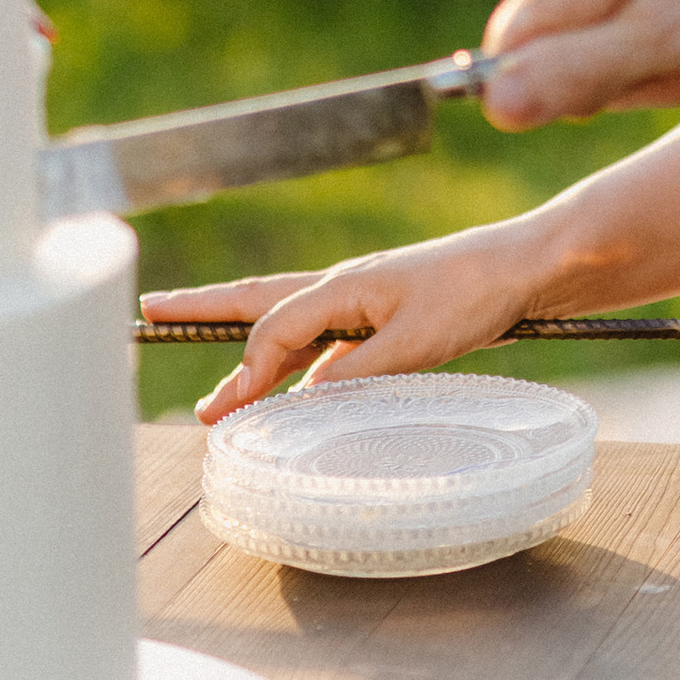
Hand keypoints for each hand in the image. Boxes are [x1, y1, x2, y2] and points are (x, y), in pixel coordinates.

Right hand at [144, 218, 550, 423]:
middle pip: (258, 298)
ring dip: (241, 330)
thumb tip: (305, 395)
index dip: (246, 372)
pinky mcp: (384, 310)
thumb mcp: (418, 343)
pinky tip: (288, 371)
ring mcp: (362, 296)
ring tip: (201, 342)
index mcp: (346, 286)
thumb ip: (359, 370)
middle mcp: (344, 285)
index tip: (223, 412)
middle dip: (205, 307)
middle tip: (152, 308)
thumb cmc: (476, 295)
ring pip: (285, 312)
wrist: (527, 267)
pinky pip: (319, 330)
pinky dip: (290, 347)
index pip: (275, 330)